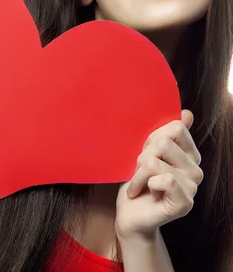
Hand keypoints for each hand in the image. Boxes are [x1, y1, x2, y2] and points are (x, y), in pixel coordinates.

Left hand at [115, 110, 203, 240]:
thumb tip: (187, 112)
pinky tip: (142, 192)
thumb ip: (166, 134)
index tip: (144, 152)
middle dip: (141, 156)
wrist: (129, 214)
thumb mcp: (147, 152)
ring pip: (155, 161)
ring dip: (137, 172)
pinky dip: (141, 183)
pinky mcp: (184, 202)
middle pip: (162, 142)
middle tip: (139, 172)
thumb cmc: (136, 182)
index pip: (175, 128)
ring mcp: (192, 187)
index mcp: (189, 155)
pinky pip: (163, 179)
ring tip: (139, 183)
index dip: (151, 137)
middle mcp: (196, 170)